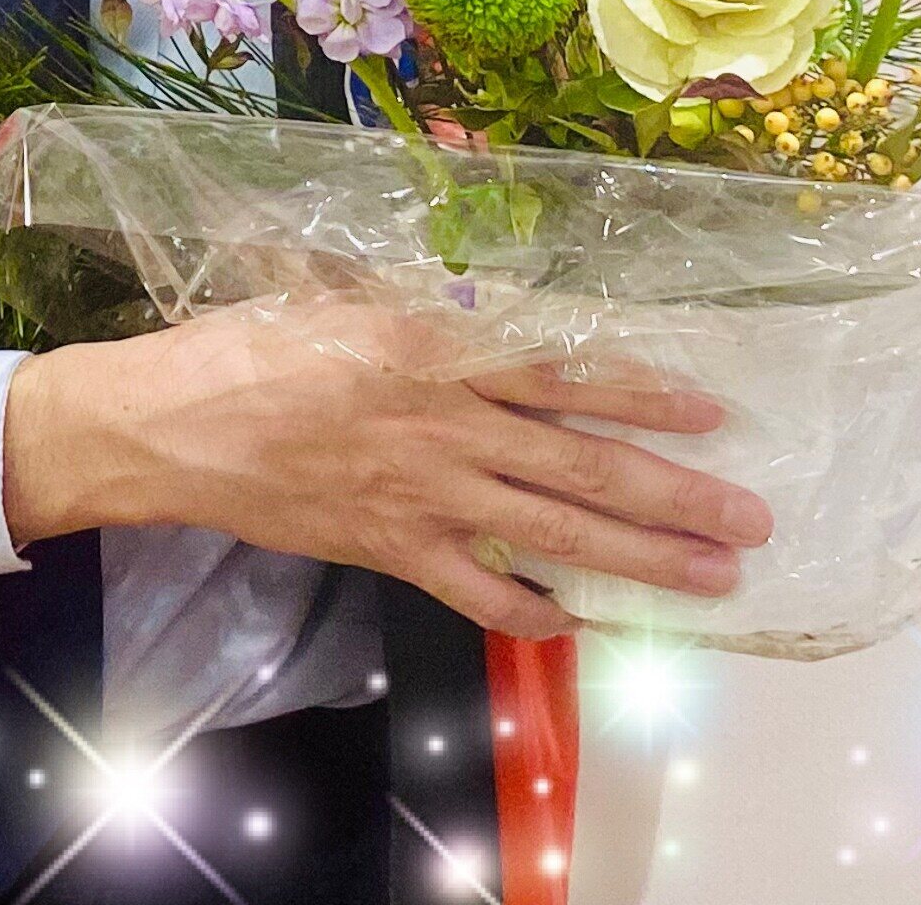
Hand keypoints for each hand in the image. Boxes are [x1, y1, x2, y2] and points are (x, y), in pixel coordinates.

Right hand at [0, 298, 772, 640]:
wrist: (169, 423)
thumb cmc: (245, 345)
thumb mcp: (335, 295)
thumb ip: (416, 306)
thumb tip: (481, 302)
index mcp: (435, 352)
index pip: (564, 377)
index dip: (644, 397)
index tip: (711, 414)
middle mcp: (445, 427)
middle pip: (584, 468)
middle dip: (677, 498)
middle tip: (751, 521)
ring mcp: (423, 497)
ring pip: (555, 533)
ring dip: (642, 560)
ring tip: (711, 579)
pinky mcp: (390, 549)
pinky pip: (478, 590)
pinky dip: (531, 611)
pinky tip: (575, 624)